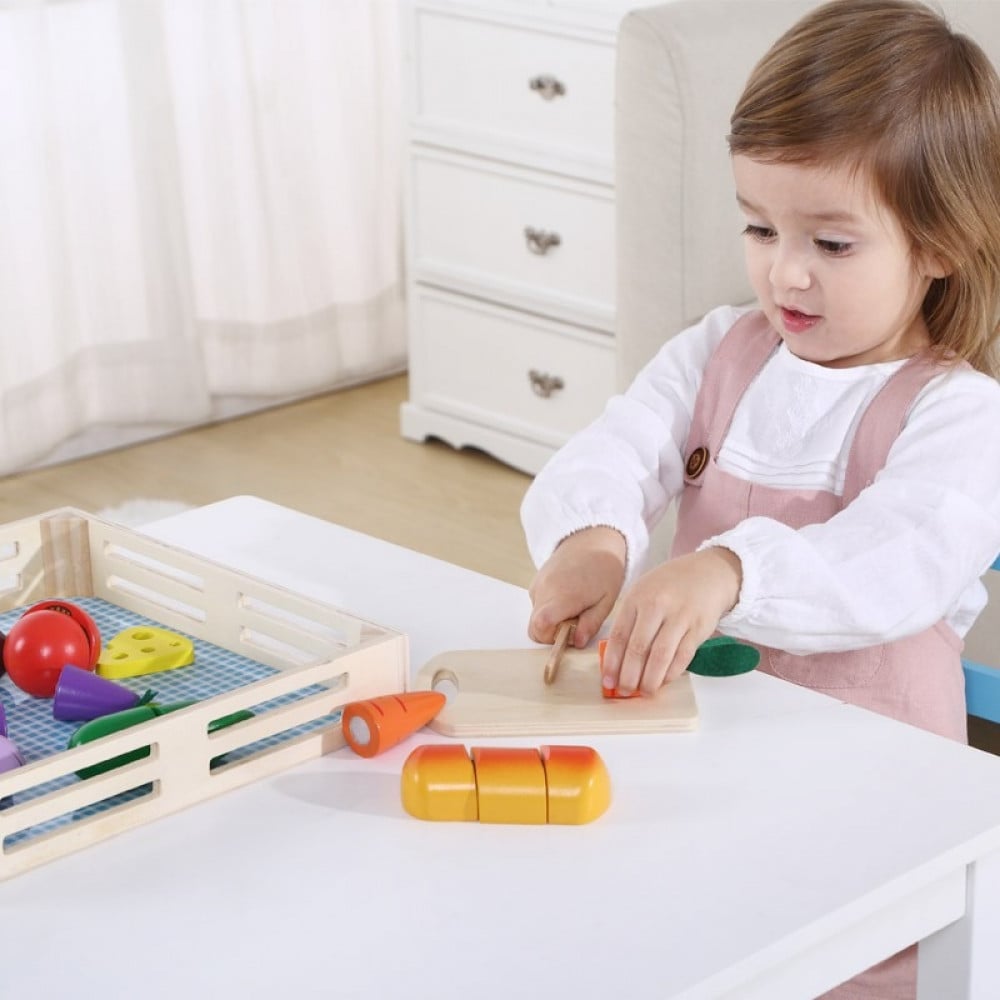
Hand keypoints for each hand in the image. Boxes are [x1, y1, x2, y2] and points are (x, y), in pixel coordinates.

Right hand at [528, 527, 626, 647]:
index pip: (540, 626)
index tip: (569, 634)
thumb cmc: (604, 568)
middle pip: (535, 626)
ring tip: (575, 606)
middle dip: (553, 633)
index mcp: (563, 595)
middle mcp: (545, 590)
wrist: (592, 539)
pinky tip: (568, 597)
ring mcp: (538, 584)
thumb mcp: (606, 600)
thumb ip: (591, 624)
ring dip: (553, 620)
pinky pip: (537, 605)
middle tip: (576, 622)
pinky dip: (549, 608)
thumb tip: (578, 642)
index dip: (551, 639)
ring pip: (536, 617)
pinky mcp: (536, 581)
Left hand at [600, 547, 741, 694]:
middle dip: (629, 676)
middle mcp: (657, 606)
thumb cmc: (669, 586)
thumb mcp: (644, 592)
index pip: (619, 636)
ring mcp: (679, 616)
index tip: (608, 681)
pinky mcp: (698, 627)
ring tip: (644, 692)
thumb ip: (630, 621)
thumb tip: (617, 660)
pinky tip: (663, 681)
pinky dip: (671, 673)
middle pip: (638, 648)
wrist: (708, 573)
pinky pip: (682, 657)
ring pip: (660, 656)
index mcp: (637, 598)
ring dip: (650, 679)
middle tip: (624, 691)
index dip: (612, 663)